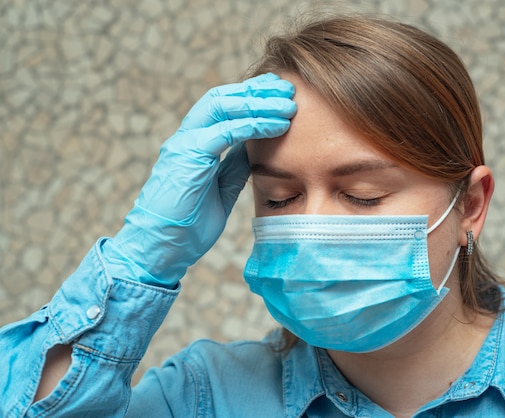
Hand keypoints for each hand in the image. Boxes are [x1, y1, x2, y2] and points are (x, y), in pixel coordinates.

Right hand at [102, 73, 296, 287]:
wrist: (163, 249)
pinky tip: (277, 125)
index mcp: (193, 143)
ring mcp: (184, 144)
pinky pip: (225, 132)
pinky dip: (253, 124)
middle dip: (257, 91)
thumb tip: (253, 150)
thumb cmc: (188, 225)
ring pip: (223, 106)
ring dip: (258, 103)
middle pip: (222, 97)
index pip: (222, 106)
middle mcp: (186, 137)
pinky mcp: (188, 156)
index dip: (251, 96)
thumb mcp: (220, 189)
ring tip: (287, 104)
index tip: (279, 95)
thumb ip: (233, 167)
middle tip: (287, 89)